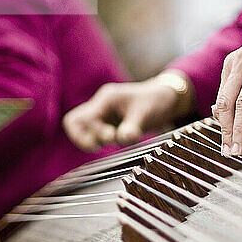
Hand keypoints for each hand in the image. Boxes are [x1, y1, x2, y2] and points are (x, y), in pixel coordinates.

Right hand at [63, 73, 189, 151]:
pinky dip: (104, 140)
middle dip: (86, 139)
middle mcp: (100, 106)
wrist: (166, 99)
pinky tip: (119, 140)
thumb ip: (132, 127)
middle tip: (108, 142)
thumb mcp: (145, 113)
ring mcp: (103, 114)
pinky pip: (96, 133)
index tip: (110, 137)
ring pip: (85, 130)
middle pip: (75, 125)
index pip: (78, 120)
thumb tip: (122, 138)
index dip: (89, 134)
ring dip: (97, 140)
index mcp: (105, 100)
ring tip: (116, 139)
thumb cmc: (155, 101)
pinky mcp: (109, 122)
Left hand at [213, 22, 241, 155]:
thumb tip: (217, 116)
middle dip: (228, 131)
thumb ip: (239, 94)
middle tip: (230, 152)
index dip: (222, 125)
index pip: (222, 100)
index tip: (225, 145)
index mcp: (233, 63)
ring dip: (241, 128)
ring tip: (240, 147)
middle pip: (229, 102)